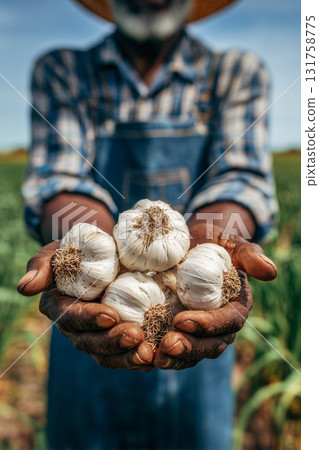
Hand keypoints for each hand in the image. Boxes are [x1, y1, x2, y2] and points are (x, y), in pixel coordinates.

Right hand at [17, 241, 153, 370]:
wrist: (103, 254)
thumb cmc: (79, 250)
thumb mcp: (60, 250)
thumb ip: (42, 265)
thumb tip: (25, 288)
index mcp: (59, 306)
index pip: (70, 317)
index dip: (88, 319)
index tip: (110, 315)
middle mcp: (76, 326)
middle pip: (89, 342)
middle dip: (111, 341)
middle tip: (135, 335)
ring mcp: (96, 334)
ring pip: (107, 355)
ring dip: (126, 357)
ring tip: (146, 353)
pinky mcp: (115, 338)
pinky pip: (124, 355)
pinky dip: (137, 359)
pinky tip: (154, 358)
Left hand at [153, 223, 276, 369]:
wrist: (191, 244)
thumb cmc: (213, 240)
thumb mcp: (229, 241)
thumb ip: (248, 254)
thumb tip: (271, 271)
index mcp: (237, 306)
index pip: (228, 322)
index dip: (208, 324)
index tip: (182, 320)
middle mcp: (220, 325)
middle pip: (211, 345)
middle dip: (190, 348)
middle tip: (167, 345)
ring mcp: (200, 332)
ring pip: (192, 354)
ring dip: (174, 358)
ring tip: (152, 357)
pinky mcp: (180, 333)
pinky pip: (173, 350)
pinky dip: (159, 354)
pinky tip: (141, 355)